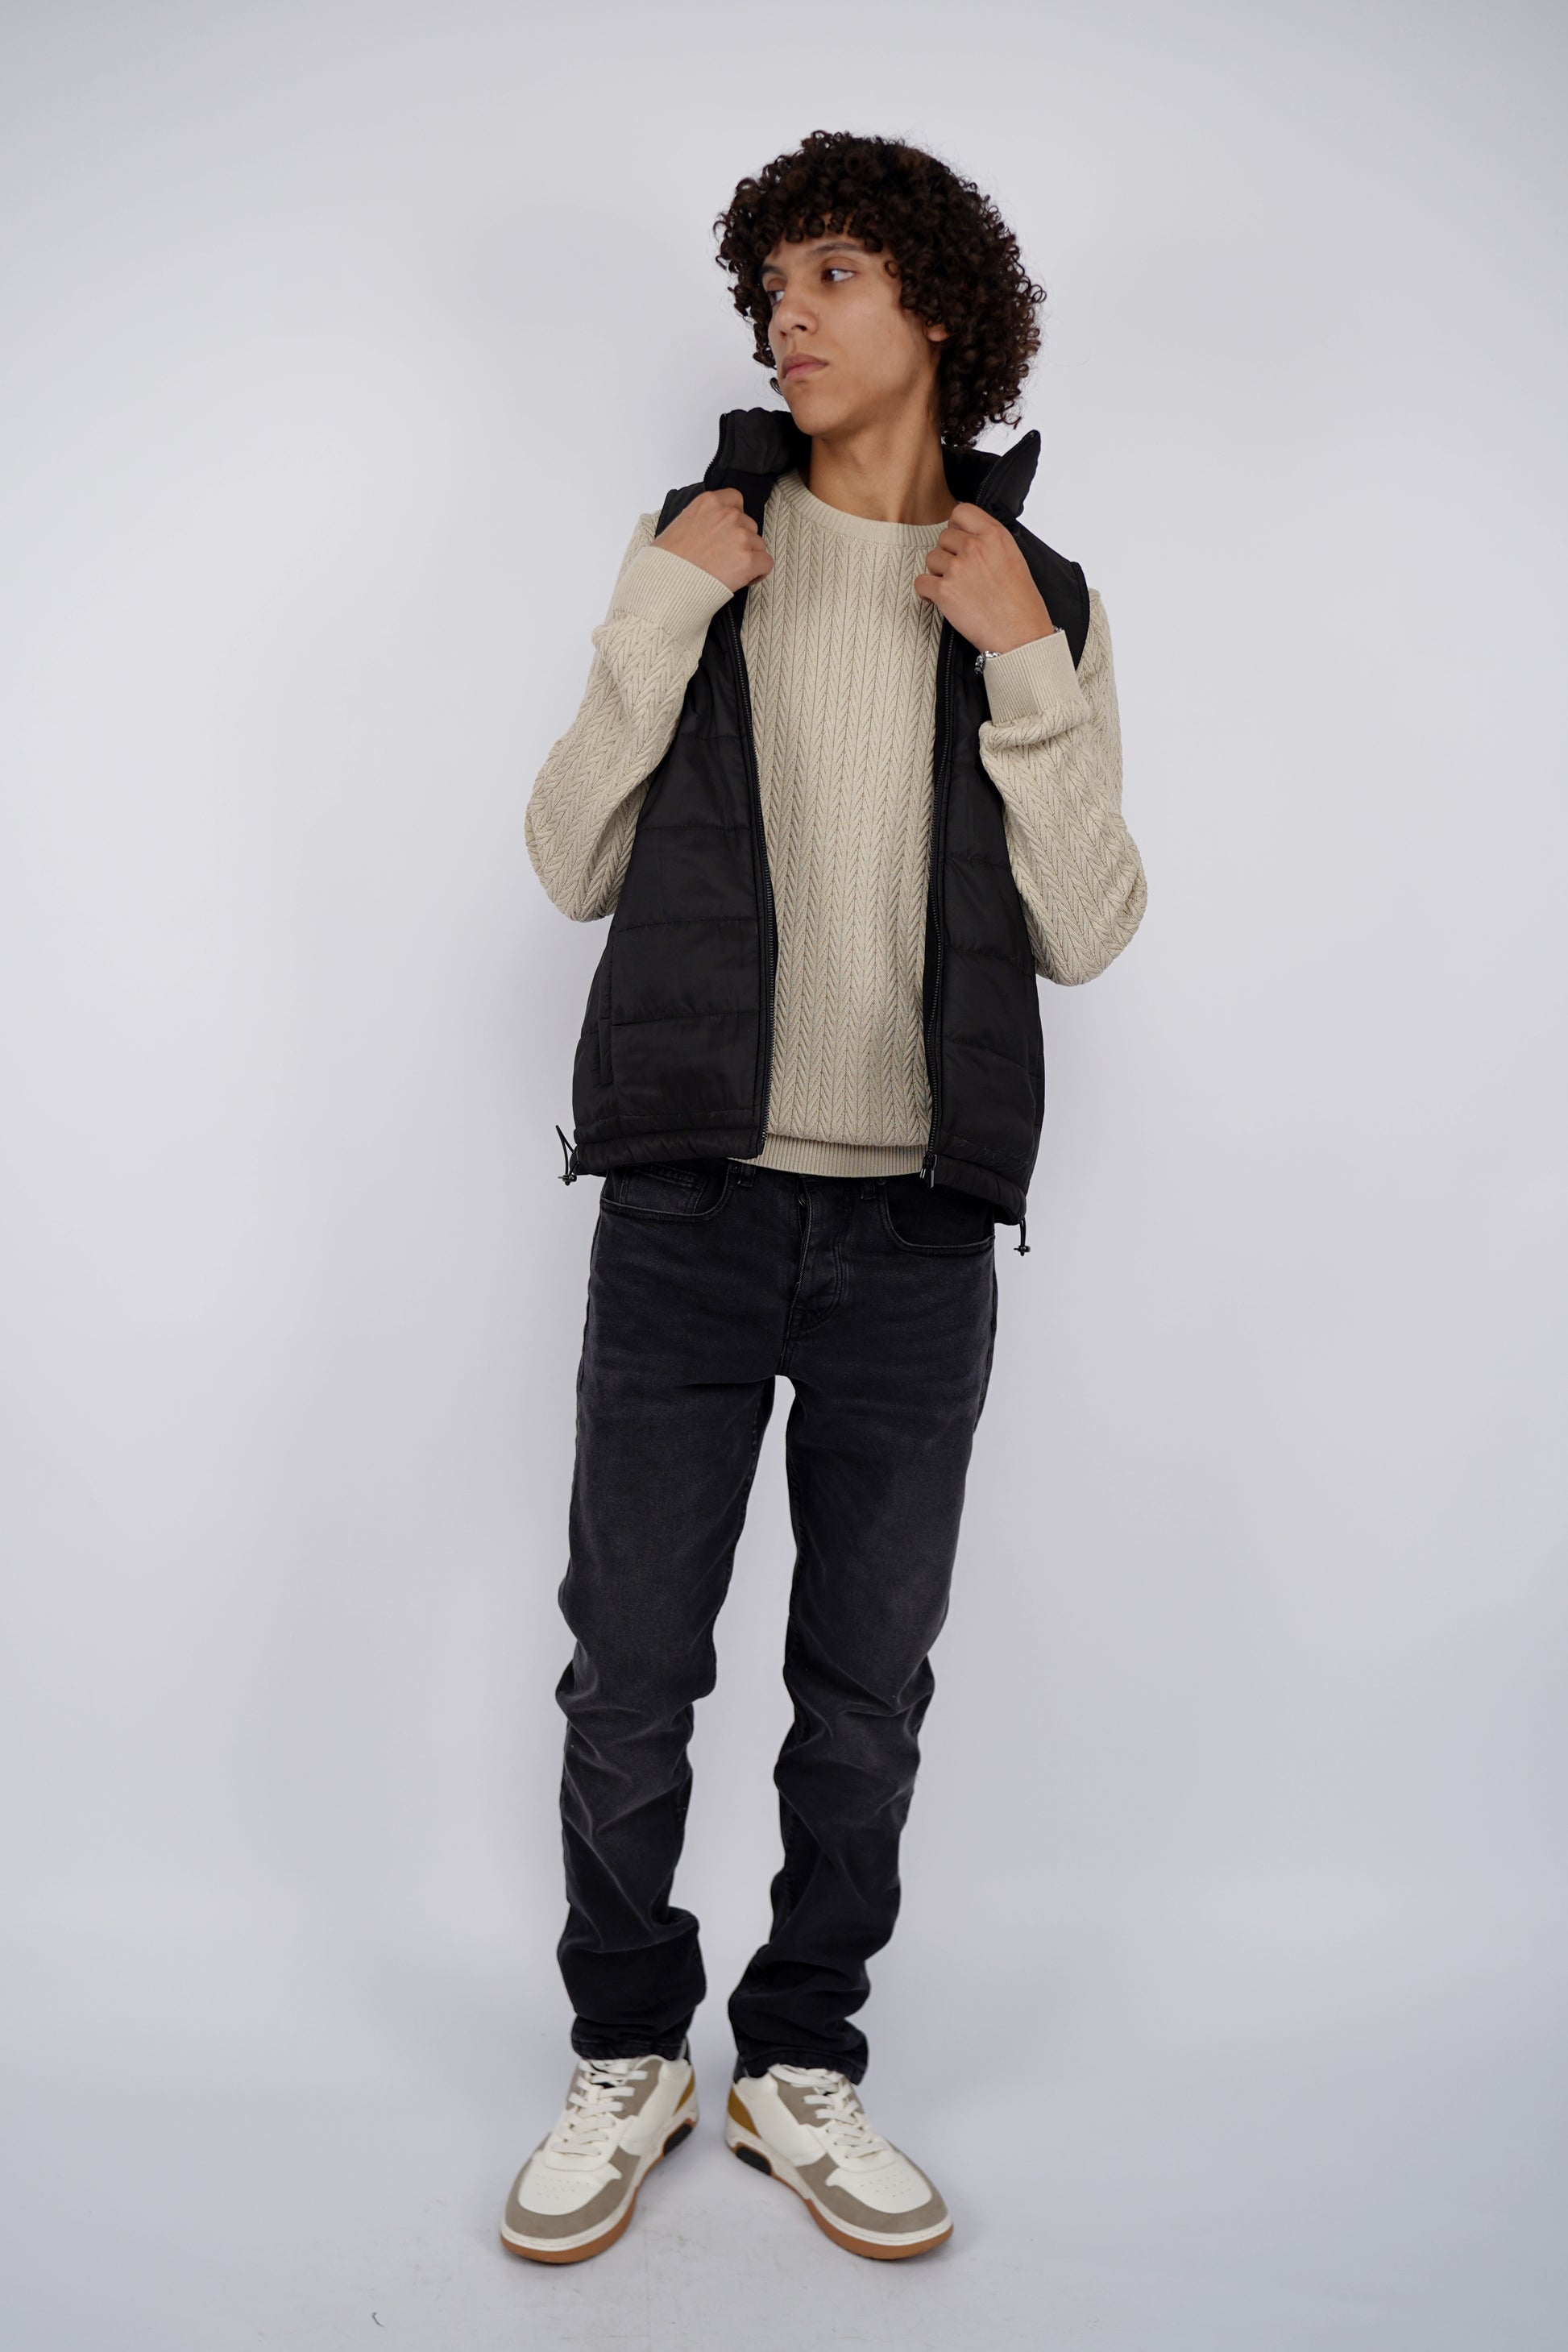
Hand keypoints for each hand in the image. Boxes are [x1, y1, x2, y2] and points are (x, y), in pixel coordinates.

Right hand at [653, 488, 772, 591]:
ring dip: (749, 557)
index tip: (728, 533)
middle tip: (724, 558)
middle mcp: (727, 515)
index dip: (734, 519)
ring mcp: (739, 537)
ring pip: (759, 545)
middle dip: (741, 541)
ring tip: (729, 571)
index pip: (736, 500)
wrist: (666, 585)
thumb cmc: (667, 561)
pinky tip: (743, 579)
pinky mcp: (748, 560)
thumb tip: (710, 528)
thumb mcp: (679, 525)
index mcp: (709, 502)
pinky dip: (758, 573)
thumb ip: (701, 520)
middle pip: (749, 525)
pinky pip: (766, 563)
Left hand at [914, 503, 1054, 650]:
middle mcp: (975, 547)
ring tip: (956, 588)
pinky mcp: (944, 591)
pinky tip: (939, 598)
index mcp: (995, 535)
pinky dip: (927, 592)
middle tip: (962, 573)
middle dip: (949, 553)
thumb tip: (970, 536)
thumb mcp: (1014, 558)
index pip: (961, 511)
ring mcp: (958, 568)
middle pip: (944, 536)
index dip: (957, 526)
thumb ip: (991, 542)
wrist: (1021, 636)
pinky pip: (921, 582)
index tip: (959, 540)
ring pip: (931, 558)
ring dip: (939, 572)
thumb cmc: (1022, 604)